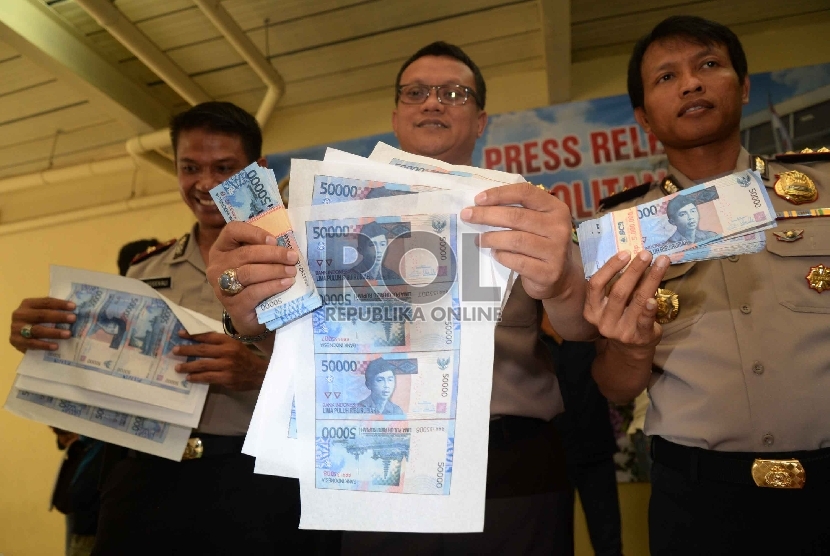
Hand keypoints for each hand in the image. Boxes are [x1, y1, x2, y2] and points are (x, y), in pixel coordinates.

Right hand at [9, 297, 76, 353]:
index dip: (60, 304)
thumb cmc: (36, 322)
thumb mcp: (41, 313)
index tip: (74, 307)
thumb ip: (53, 310)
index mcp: (27, 304)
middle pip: (41, 315)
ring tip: (68, 334)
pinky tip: (56, 346)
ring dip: (54, 332)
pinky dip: (44, 345)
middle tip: (73, 319)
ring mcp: (16, 328)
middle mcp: (20, 314)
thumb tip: (75, 310)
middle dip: (59, 317)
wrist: (19, 337)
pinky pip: (32, 343)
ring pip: (37, 330)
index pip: (46, 302)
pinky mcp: (15, 341)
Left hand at [173, 331, 266, 390]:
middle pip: (202, 350)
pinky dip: (197, 377)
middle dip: (186, 350)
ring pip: (203, 365)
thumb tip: (198, 343)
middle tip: (174, 351)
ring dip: (188, 366)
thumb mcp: (234, 345)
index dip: (192, 335)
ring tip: (178, 368)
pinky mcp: (226, 378)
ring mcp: (226, 365)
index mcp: (228, 341)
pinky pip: (208, 377)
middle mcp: (227, 352)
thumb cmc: (244, 358)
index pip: (207, 336)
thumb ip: (219, 344)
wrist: (259, 373)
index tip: (180, 334)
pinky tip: (189, 378)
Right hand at [206, 221, 298, 335]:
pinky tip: (286, 284)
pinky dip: (272, 286)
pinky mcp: (232, 305)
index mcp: (221, 249)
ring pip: (249, 273)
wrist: (252, 316)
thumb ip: (263, 249)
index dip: (254, 233)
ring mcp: (221, 287)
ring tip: (292, 271)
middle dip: (273, 254)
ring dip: (274, 270)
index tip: (274, 240)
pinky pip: (254, 292)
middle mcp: (217, 266)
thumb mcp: (255, 262)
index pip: (232, 231)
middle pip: (245, 253)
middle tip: (292, 257)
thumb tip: (285, 244)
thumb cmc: (255, 282)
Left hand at [460, 183, 577, 300]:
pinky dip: (502, 256)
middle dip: (487, 215)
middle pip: (516, 216)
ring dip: (491, 238)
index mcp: (556, 208)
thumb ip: (518, 210)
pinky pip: (517, 261)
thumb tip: (481, 204)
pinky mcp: (548, 272)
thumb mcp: (538, 222)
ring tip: (478, 239)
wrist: (561, 277)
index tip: (477, 199)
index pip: (526, 193)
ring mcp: (556, 251)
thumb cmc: (541, 244)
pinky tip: (494, 254)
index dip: (499, 194)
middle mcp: (559, 227)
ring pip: (515, 240)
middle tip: (467, 216)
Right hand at [583, 250, 669, 351]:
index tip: (625, 253)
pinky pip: (644, 321)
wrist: (629, 349)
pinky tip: (654, 298)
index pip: (595, 285)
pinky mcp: (638, 337)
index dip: (610, 267)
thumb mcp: (610, 304)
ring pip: (636, 301)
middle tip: (646, 254)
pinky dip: (649, 309)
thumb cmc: (621, 317)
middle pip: (618, 291)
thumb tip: (632, 256)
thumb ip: (614, 285)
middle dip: (634, 270)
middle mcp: (603, 321)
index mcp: (592, 309)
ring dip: (650, 279)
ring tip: (661, 262)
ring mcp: (620, 331)